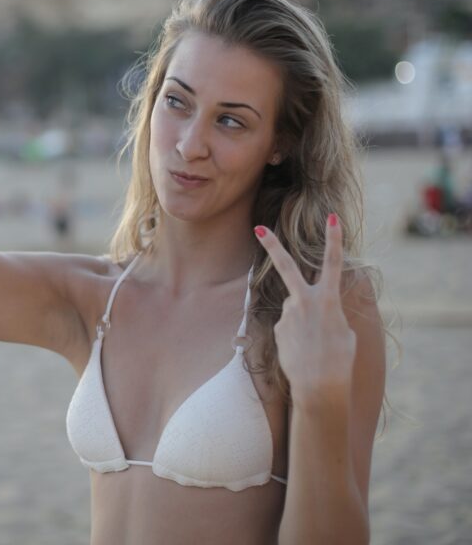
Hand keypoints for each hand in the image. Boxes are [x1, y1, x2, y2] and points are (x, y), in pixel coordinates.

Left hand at [254, 214, 356, 408]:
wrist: (319, 385)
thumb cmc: (339, 360)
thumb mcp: (344, 331)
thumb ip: (328, 312)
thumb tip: (313, 311)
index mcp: (327, 299)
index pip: (332, 262)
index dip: (334, 239)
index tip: (332, 217)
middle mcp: (304, 300)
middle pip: (287, 266)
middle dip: (273, 245)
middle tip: (259, 228)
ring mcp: (287, 313)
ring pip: (295, 308)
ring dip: (304, 322)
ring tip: (314, 346)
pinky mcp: (277, 327)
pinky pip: (289, 326)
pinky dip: (297, 336)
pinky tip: (303, 351)